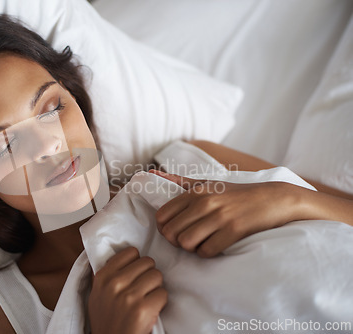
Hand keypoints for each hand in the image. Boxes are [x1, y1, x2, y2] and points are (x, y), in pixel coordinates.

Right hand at [88, 247, 167, 333]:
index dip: (137, 263)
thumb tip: (126, 256)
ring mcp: (129, 296)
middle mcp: (115, 283)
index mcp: (103, 276)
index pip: (131, 252)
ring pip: (157, 275)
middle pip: (147, 262)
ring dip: (155, 287)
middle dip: (148, 274)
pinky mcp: (143, 309)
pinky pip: (163, 293)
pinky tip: (151, 309)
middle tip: (143, 288)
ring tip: (147, 298)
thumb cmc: (105, 320)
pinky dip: (160, 302)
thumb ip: (108, 275)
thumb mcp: (96, 293)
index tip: (136, 273)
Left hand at [150, 170, 300, 256]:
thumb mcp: (208, 183)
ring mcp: (219, 216)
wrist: (274, 199)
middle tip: (189, 239)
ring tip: (202, 242)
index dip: (165, 228)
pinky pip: (206, 251)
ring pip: (186, 243)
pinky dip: (208, 252)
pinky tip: (216, 245)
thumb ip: (179, 181)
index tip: (176, 229)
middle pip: (171, 233)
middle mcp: (204, 202)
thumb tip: (152, 174)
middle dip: (177, 241)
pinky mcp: (234, 230)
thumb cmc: (236, 193)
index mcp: (195, 191)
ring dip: (192, 248)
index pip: (162, 216)